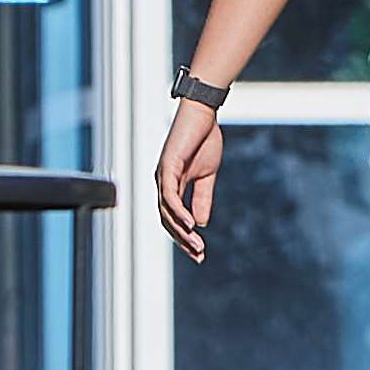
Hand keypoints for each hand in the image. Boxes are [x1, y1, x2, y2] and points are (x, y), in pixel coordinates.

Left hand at [156, 97, 225, 261]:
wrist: (203, 114)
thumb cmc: (203, 139)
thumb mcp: (206, 175)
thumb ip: (201, 198)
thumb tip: (201, 222)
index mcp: (171, 185)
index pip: (173, 218)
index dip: (185, 236)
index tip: (200, 253)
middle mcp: (162, 183)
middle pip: (167, 220)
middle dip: (183, 239)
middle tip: (199, 255)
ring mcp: (162, 175)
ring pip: (166, 212)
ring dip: (181, 230)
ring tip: (197, 245)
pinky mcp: (167, 167)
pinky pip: (169, 195)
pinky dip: (178, 212)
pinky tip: (191, 225)